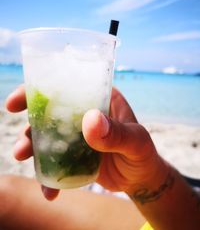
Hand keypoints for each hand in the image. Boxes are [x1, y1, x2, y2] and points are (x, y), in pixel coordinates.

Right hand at [6, 85, 164, 198]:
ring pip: (46, 137)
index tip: (16, 102)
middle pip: (49, 112)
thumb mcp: (137, 142)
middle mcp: (83, 113)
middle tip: (20, 147)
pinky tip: (50, 191)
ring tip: (26, 161)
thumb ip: (118, 133)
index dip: (38, 90)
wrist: (140, 177)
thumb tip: (91, 121)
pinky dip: (47, 175)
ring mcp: (76, 134)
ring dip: (32, 149)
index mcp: (98, 99)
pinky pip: (54, 161)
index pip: (67, 87)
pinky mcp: (73, 154)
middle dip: (29, 127)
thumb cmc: (142, 153)